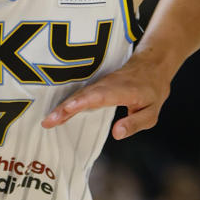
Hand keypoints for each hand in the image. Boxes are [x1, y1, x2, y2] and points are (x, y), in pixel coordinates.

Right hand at [42, 53, 170, 139]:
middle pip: (83, 96)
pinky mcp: (95, 86)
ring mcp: (100, 83)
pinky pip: (80, 95)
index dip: (83, 102)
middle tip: (48, 122)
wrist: (151, 65)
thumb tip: (117, 134)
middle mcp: (107, 85)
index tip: (68, 109)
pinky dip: (67, 104)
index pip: (100, 96)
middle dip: (65, 108)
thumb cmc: (152, 91)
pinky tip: (56, 115)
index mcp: (123, 90)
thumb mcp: (151, 112)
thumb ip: (135, 123)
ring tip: (47, 121)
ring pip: (78, 95)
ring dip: (62, 107)